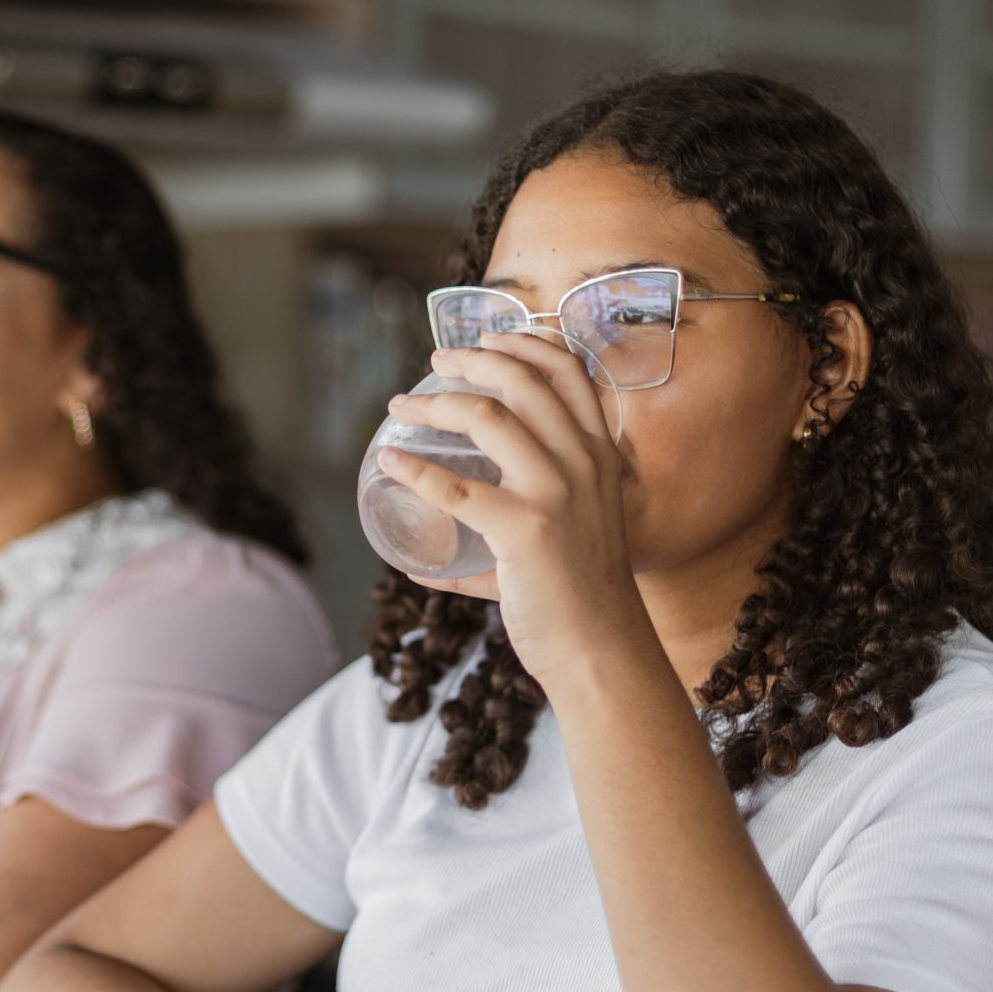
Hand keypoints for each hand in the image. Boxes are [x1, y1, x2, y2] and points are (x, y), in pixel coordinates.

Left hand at [374, 332, 649, 695]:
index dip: (525, 343)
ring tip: (402, 408)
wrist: (601, 652)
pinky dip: (414, 470)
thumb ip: (501, 544)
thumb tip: (425, 566)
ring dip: (433, 404)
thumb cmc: (578, 602)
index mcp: (600, 456)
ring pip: (486, 416)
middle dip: (472, 358)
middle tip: (434, 362)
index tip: (487, 339)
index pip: (569, 372)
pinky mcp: (525, 529)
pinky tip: (391, 463)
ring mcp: (556, 493)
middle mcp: (584, 463)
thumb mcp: (566, 543)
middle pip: (523, 380)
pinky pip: (456, 488)